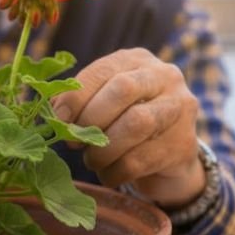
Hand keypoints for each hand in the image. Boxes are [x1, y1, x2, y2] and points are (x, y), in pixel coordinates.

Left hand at [50, 48, 204, 208]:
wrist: (169, 157)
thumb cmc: (124, 123)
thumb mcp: (103, 103)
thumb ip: (80, 101)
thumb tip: (50, 112)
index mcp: (137, 60)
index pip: (103, 69)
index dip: (77, 95)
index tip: (58, 118)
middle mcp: (164, 76)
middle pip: (123, 89)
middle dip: (91, 118)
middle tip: (74, 142)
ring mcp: (179, 108)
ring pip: (136, 123)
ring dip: (103, 148)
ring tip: (91, 160)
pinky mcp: (184, 144)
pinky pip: (141, 159)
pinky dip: (116, 171)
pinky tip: (108, 174)